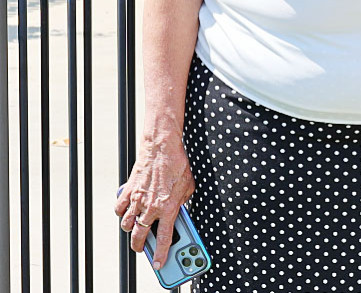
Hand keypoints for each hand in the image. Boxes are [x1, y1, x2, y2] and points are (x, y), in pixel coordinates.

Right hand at [113, 135, 194, 269]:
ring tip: (135, 228)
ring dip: (130, 229)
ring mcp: (137, 200)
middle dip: (140, 246)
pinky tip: (126, 212)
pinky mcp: (128, 191)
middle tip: (141, 249)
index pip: (163, 238)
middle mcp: (151, 207)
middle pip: (140, 236)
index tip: (158, 264)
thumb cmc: (178, 165)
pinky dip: (121, 213)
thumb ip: (182, 203)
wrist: (162, 148)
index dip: (160, 254)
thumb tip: (178, 212)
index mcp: (168, 208)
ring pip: (126, 224)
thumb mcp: (188, 187)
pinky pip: (118, 209)